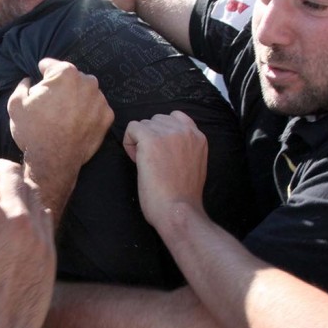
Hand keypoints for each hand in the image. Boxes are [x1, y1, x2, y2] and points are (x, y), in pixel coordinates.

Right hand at [9, 58, 112, 167]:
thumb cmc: (33, 131)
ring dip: (76, 99)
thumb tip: (29, 80)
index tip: (40, 79)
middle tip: (51, 104)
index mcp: (65, 73)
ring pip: (85, 92)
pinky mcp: (107, 117)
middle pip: (71, 78)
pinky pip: (95, 108)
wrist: (53, 161)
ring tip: (63, 116)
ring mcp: (100, 100)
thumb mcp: (15, 104)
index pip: (51, 65)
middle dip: (61, 87)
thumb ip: (22, 85)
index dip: (42, 72)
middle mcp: (87, 82)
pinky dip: (87, 113)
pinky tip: (75, 124)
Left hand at [123, 111, 207, 225]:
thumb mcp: (194, 165)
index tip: (162, 153)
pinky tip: (136, 160)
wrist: (178, 210)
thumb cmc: (183, 197)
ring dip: (139, 141)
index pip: (176, 117)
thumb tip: (168, 145)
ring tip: (146, 164)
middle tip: (152, 161)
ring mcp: (168, 133)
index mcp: (198, 137)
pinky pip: (132, 128)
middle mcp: (185, 130)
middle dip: (151, 137)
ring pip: (143, 124)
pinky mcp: (150, 139)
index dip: (163, 133)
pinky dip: (129, 143)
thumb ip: (186, 149)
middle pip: (157, 120)